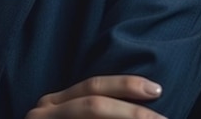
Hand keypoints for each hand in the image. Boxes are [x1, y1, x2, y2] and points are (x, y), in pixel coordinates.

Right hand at [25, 75, 167, 118]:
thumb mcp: (67, 117)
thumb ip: (88, 111)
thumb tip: (136, 110)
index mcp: (53, 103)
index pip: (93, 86)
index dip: (125, 85)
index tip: (157, 89)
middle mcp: (44, 111)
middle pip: (92, 103)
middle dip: (132, 111)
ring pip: (87, 113)